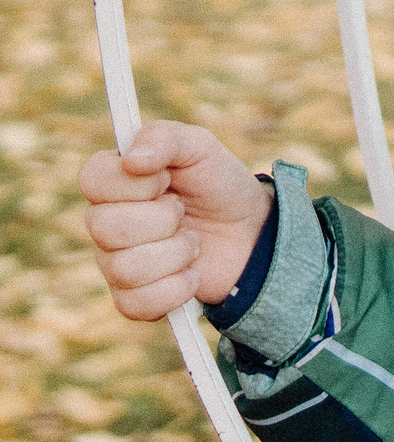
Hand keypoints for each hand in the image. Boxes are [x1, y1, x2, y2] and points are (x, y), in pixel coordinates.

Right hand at [82, 121, 270, 322]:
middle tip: (183, 211)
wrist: (253, 233)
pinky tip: (192, 273)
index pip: (92, 181)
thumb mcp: (201, 147)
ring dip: (175, 254)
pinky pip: (135, 304)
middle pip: (105, 228)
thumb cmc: (219, 185)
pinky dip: (175, 290)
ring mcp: (115, 262)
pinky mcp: (135, 297)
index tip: (167, 179)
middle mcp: (105, 222)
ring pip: (124, 268)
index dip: (135, 183)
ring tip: (193, 242)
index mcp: (113, 182)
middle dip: (163, 220)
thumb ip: (166, 137)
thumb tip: (132, 159)